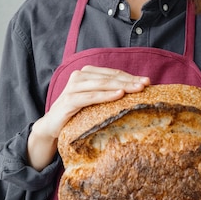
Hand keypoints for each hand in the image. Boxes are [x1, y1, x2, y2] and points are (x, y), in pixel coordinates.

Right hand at [28, 66, 149, 169]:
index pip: (113, 73)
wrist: (52, 127)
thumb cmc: (77, 113)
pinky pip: (90, 96)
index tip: (148, 81)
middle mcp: (79, 76)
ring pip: (102, 84)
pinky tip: (119, 95)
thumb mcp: (95, 100)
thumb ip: (109, 92)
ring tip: (137, 89)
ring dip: (121, 86)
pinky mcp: (69, 100)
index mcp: (87, 73)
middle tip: (146, 84)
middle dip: (129, 80)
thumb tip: (136, 91)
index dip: (131, 76)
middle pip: (110, 77)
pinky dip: (105, 95)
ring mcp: (73, 87)